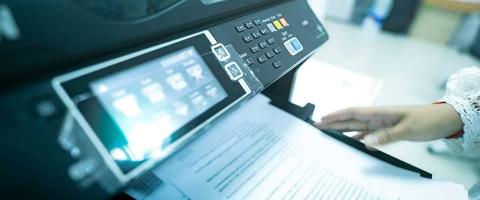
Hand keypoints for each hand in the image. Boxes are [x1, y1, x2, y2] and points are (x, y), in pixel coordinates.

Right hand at [315, 104, 462, 145]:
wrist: (444, 119)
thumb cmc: (427, 119)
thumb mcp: (408, 129)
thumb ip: (386, 136)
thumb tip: (366, 142)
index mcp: (380, 113)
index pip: (354, 112)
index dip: (337, 115)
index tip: (322, 118)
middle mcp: (378, 117)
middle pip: (351, 120)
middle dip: (334, 122)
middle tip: (317, 126)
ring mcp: (382, 124)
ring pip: (358, 127)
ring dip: (344, 130)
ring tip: (329, 134)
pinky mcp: (388, 130)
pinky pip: (370, 135)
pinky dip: (360, 138)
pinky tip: (355, 143)